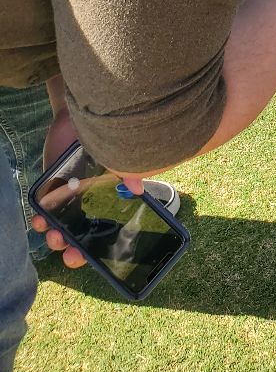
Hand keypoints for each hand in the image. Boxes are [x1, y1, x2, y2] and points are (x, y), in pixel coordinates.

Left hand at [31, 107, 148, 267]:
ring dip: (55, 236)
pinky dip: (40, 217)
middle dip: (71, 249)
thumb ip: (127, 172)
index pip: (99, 232)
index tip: (85, 257)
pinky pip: (42, 208)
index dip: (93, 249)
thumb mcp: (117, 155)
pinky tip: (40, 220)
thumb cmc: (106, 136)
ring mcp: (65, 196)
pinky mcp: (49, 186)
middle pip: (77, 235)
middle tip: (69, 253)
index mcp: (104, 199)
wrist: (81, 115)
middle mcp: (84, 202)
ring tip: (54, 236)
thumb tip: (139, 190)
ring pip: (57, 226)